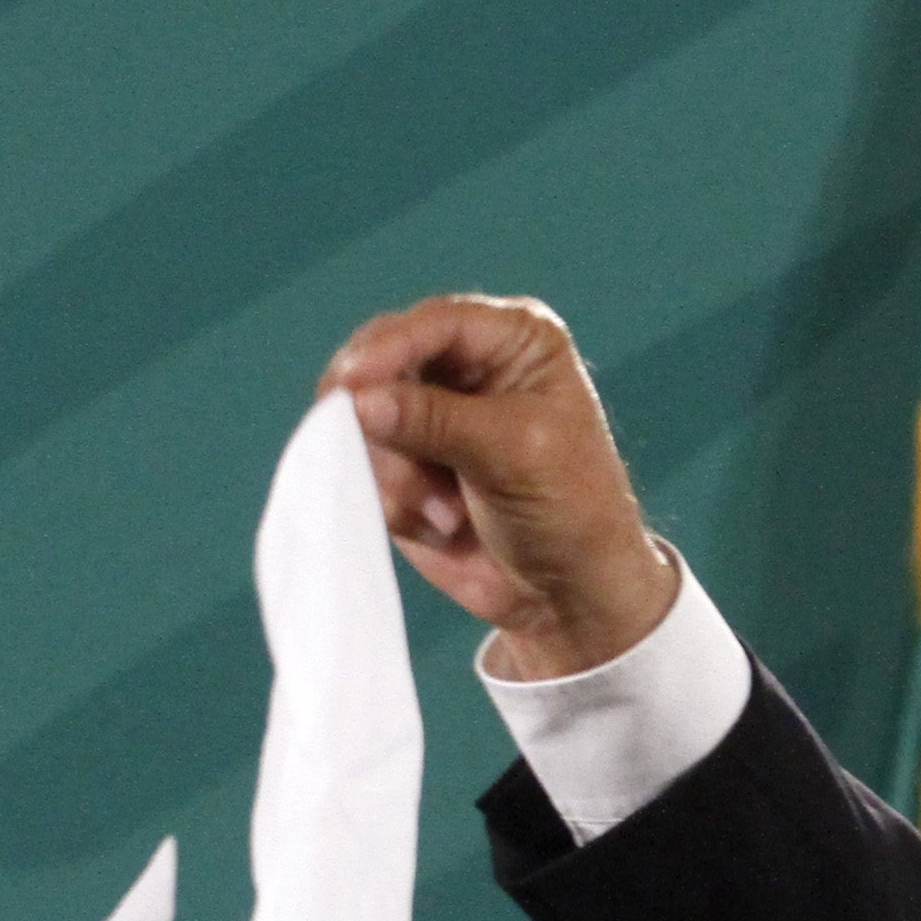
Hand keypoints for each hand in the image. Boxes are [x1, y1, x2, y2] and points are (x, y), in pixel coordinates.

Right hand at [321, 295, 680, 681]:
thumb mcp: (514, 454)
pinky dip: (394, 501)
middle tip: (399, 464)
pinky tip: (443, 526)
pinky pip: (362, 467)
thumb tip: (355, 398)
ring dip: (397, 475)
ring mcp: (429, 414)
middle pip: (380, 363)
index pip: (434, 323)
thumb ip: (435, 420)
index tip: (349, 385)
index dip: (387, 349)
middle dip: (384, 421)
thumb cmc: (571, 511)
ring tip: (450, 514)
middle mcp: (467, 365)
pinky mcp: (404, 462)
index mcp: (514, 339)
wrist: (569, 596)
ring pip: (362, 420)